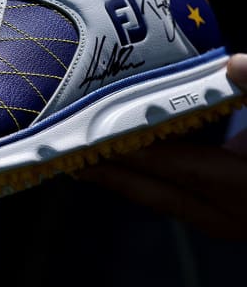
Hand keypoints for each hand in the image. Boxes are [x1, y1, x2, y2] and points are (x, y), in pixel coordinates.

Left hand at [78, 53, 246, 239]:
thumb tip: (238, 64)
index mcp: (239, 185)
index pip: (166, 163)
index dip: (121, 147)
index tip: (81, 132)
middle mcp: (225, 212)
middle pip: (148, 187)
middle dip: (103, 168)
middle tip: (59, 147)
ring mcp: (224, 222)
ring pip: (156, 198)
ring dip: (120, 177)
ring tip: (81, 154)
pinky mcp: (225, 221)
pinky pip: (171, 201)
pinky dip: (145, 181)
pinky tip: (125, 164)